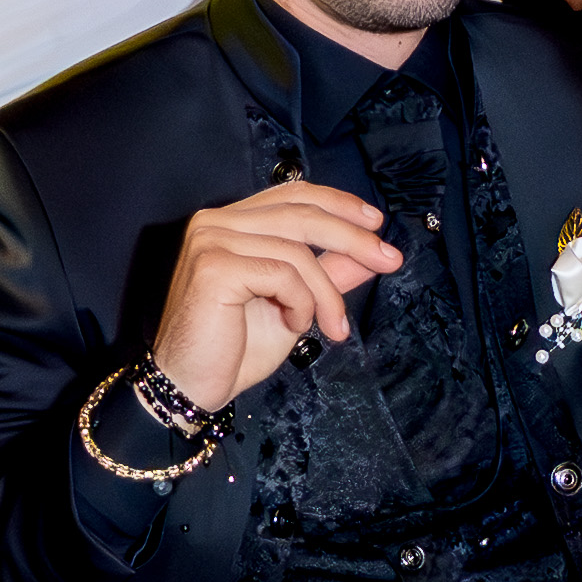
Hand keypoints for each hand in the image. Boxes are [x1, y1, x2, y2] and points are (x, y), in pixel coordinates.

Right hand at [153, 178, 405, 411]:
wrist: (192, 387)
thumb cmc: (235, 350)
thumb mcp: (296, 305)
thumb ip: (327, 275)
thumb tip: (369, 255)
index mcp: (230, 223)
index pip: (292, 195)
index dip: (338, 204)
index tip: (377, 224)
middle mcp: (215, 222)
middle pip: (301, 213)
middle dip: (353, 238)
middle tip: (389, 259)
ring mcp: (211, 241)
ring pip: (297, 251)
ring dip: (327, 293)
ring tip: (334, 326)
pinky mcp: (214, 267)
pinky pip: (283, 275)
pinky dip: (301, 304)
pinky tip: (295, 326)